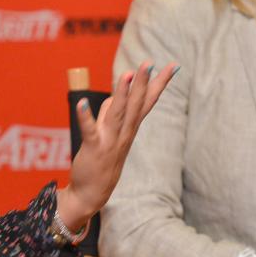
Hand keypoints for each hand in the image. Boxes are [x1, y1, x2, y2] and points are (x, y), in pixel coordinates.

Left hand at [57, 61, 178, 231]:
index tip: (174, 66)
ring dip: (122, 94)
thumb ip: (112, 113)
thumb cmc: (102, 162)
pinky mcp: (94, 148)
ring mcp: (110, 140)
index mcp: (130, 128)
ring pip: (118, 113)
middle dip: (143, 83)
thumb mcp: (111, 133)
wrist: (93, 194)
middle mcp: (124, 133)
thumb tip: (114, 96)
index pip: (148, 101)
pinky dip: (85, 117)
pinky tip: (81, 102)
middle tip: (150, 62)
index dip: (160, 83)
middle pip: (136, 104)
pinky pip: (89, 130)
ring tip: (126, 74)